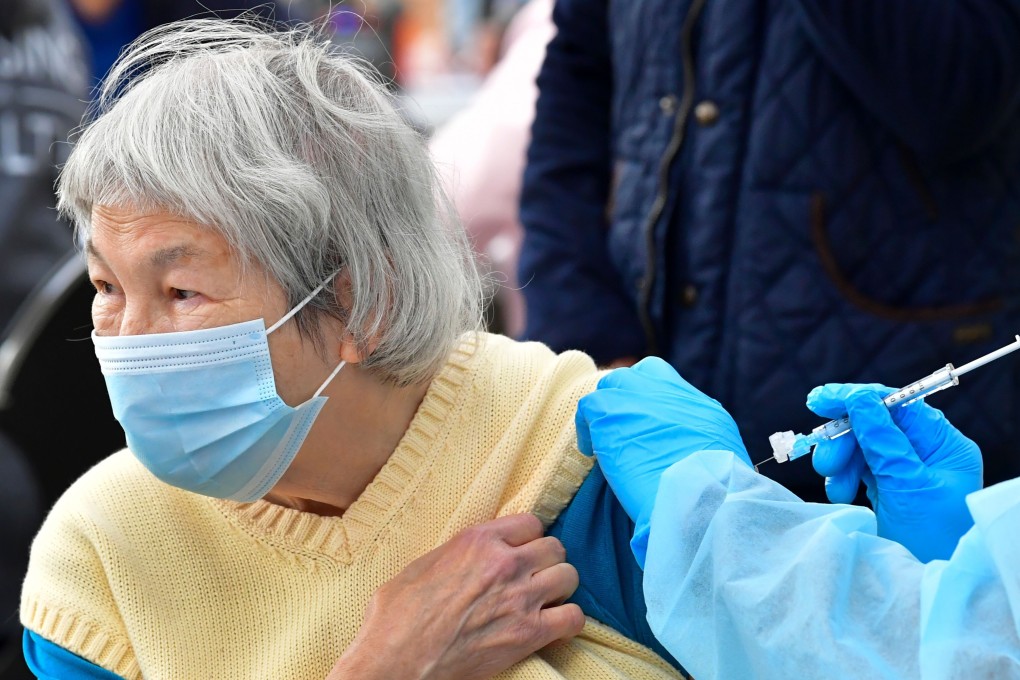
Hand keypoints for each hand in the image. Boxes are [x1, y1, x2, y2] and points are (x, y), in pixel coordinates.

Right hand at [328, 514, 582, 679]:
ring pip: (568, 577)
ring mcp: (520, 597)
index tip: (522, 551)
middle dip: (547, 561)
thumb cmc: (396, 617)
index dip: (528, 538)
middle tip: (536, 576)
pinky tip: (555, 626)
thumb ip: (455, 554)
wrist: (395, 661)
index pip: (530, 523)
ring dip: (560, 588)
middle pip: (555, 547)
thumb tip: (465, 558)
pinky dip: (569, 622)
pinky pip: (573, 617)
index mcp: (477, 540)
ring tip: (546, 600)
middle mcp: (504, 562)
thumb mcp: (420, 566)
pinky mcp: (528, 634)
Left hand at [575, 357, 749, 565]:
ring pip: (612, 386)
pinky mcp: (610, 414)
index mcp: (700, 407)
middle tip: (621, 431)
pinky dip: (585, 426)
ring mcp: (639, 399)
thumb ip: (700, 442)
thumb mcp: (720, 460)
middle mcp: (670, 395)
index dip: (649, 396)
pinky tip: (590, 451)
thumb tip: (684, 449)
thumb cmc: (713, 495)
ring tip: (604, 441)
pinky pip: (588, 406)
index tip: (644, 420)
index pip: (666, 381)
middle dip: (626, 400)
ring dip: (606, 412)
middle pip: (638, 377)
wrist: (696, 499)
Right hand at [808, 383, 982, 561]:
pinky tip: (841, 496)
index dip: (856, 398)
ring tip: (836, 490)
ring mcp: (905, 470)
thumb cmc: (934, 538)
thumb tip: (859, 398)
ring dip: (840, 463)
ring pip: (860, 447)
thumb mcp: (907, 484)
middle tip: (824, 462)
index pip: (897, 404)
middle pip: (874, 425)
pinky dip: (843, 478)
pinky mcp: (888, 487)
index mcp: (943, 445)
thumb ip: (882, 439)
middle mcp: (926, 452)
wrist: (930, 587)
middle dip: (845, 441)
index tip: (819, 400)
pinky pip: (857, 469)